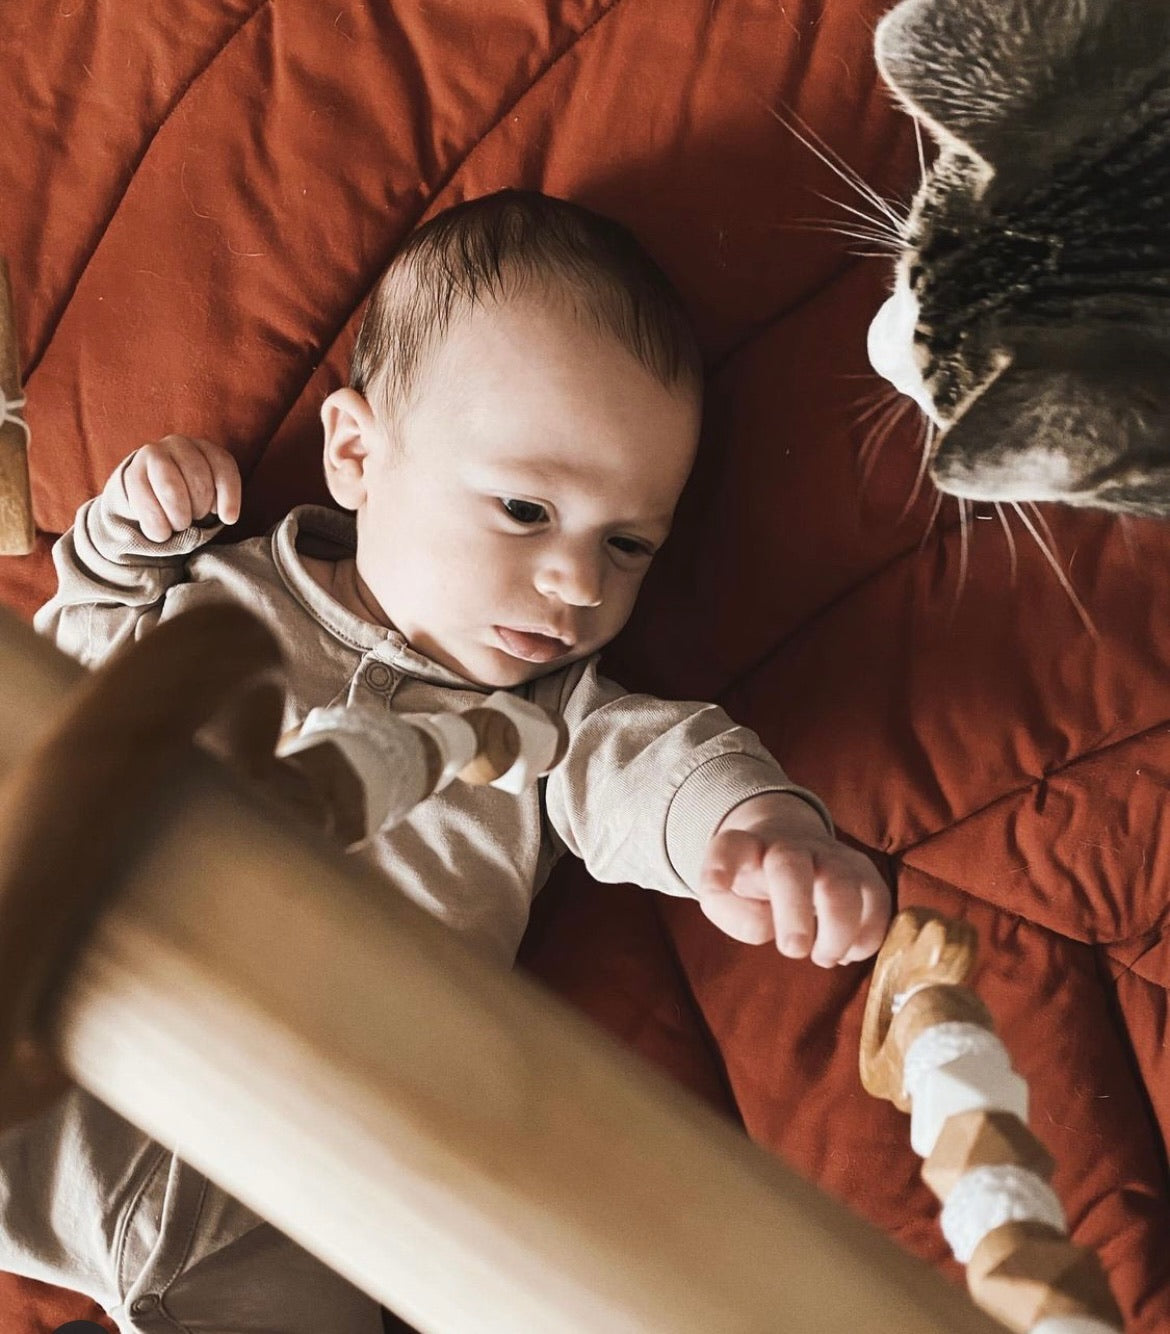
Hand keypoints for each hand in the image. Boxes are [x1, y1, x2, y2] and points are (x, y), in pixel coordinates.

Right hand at [123, 435, 241, 541]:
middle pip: (198, 480)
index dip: (229, 495)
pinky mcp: (132, 472)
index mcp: (205, 448)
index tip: (229, 519)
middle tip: (195, 517)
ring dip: (179, 515)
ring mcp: (153, 454)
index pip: (223, 466)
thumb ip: (223, 500)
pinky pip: (145, 501)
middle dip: (200, 507)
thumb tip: (227, 517)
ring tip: (179, 524)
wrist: (151, 491)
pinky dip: (157, 524)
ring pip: (171, 489)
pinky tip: (161, 534)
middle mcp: (179, 444)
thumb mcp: (213, 494)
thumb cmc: (192, 496)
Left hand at [698, 792, 889, 965]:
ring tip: (824, 957)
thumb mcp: (728, 897)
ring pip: (842, 882)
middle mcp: (789, 846)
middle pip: (791, 866)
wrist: (791, 845)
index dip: (720, 866)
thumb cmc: (755, 881)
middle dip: (794, 910)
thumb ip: (735, 914)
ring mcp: (830, 855)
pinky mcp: (862, 871)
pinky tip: (849, 951)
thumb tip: (767, 929)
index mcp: (747, 848)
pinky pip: (876, 899)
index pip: (729, 848)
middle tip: (793, 950)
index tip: (716, 886)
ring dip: (838, 929)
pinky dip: (868, 934)